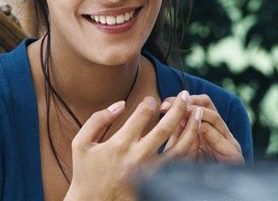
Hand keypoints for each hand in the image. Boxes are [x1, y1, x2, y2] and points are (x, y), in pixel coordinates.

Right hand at [64, 91, 193, 200]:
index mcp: (120, 144)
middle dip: (178, 107)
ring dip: (191, 128)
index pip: (143, 114)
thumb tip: (120, 105)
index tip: (151, 100)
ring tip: (196, 113)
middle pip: (167, 127)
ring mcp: (151, 172)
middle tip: (184, 95)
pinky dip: (190, 149)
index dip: (149, 102)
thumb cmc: (85, 172)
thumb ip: (98, 120)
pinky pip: (180, 165)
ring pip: (180, 147)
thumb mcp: (81, 143)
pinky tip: (193, 138)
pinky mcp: (157, 183)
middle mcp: (138, 156)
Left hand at [160, 94, 243, 164]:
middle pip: (207, 103)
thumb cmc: (193, 170)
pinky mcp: (234, 157)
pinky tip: (198, 129)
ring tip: (184, 113)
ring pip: (215, 118)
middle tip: (172, 106)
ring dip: (199, 113)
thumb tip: (162, 113)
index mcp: (205, 126)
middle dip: (189, 102)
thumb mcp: (181, 146)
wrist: (210, 193)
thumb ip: (176, 131)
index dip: (180, 100)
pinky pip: (222, 140)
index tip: (163, 105)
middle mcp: (218, 131)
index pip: (198, 101)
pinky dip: (210, 133)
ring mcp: (228, 142)